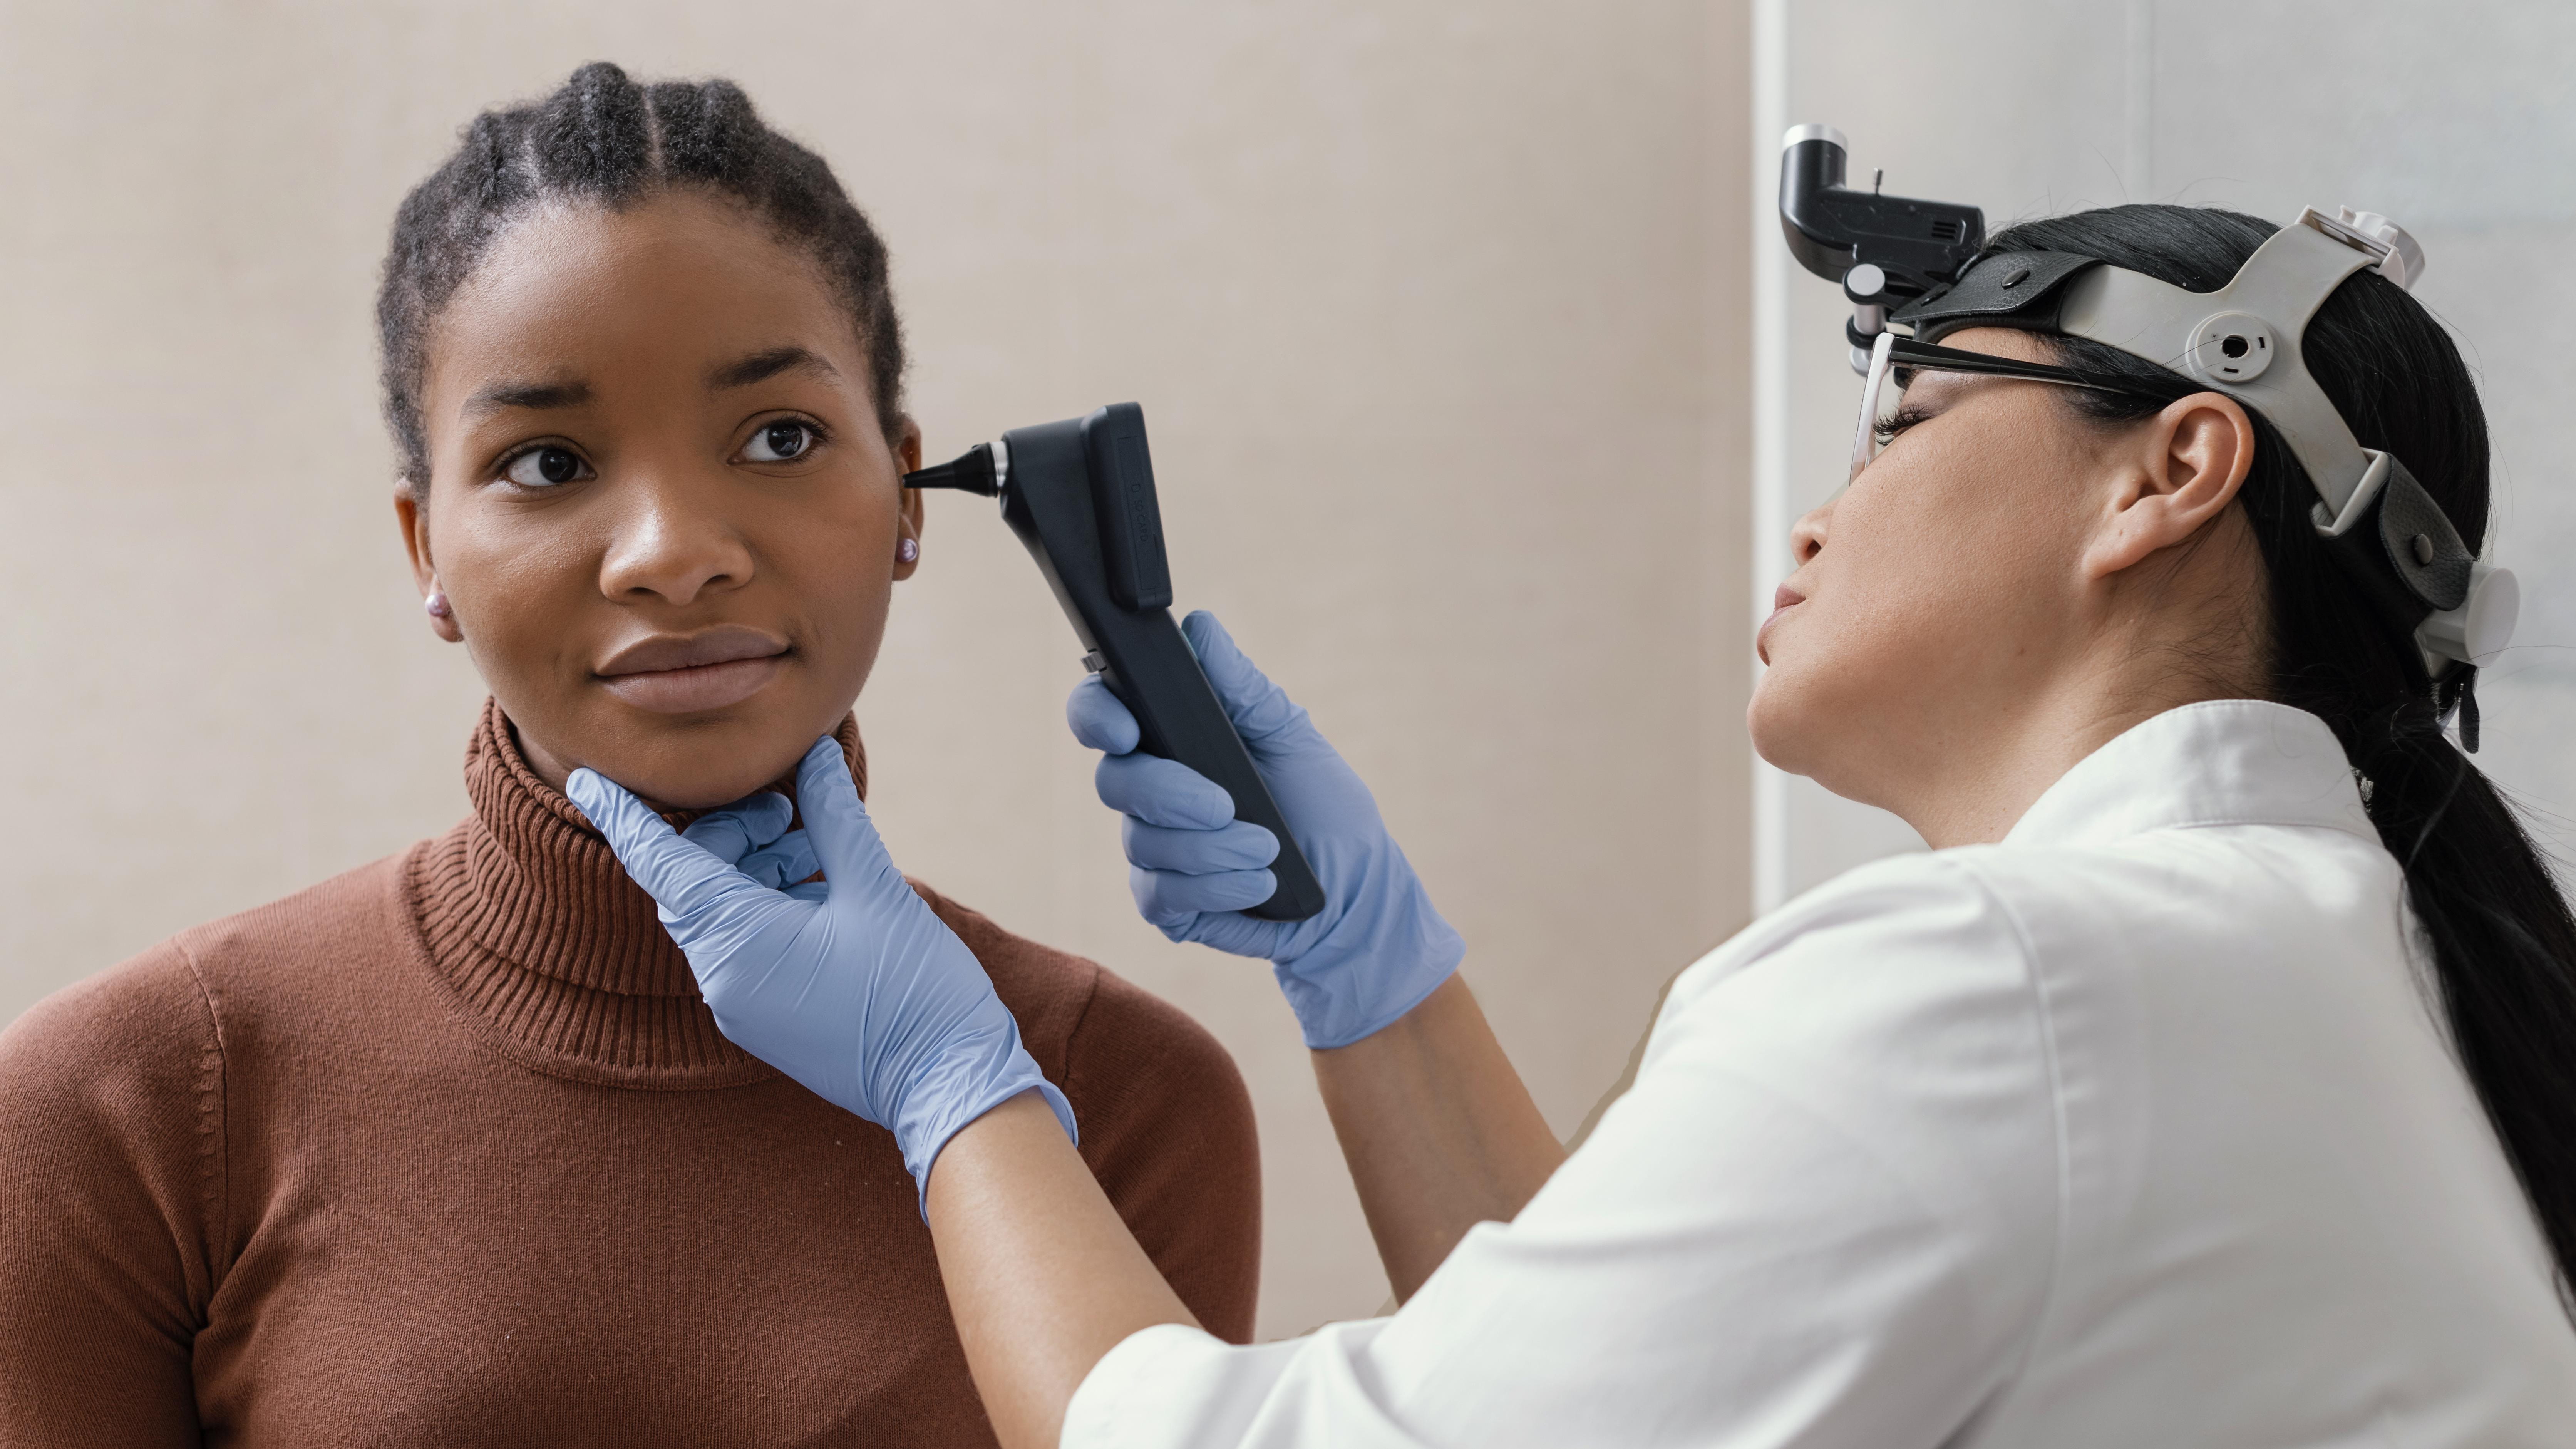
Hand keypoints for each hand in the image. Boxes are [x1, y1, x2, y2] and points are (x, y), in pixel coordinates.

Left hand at [567, 739, 1074, 1202]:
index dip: (622, 815)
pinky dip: (770, 905)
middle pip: (694, 882)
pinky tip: (823, 888)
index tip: (586, 775)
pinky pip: (745, 946)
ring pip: (722, 912)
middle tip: (787, 804)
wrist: (945, 1086)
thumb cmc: (914, 991)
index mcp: (738, 942)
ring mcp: (741, 1005)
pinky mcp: (764, 1020)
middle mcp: (723, 979)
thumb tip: (813, 755)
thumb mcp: (878, 890)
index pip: (658, 864)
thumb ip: (835, 817)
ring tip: (818, 847)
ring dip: (759, 867)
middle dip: (732, 832)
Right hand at [1067, 611, 1462, 1047]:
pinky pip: (1159, 893)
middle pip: (1115, 781)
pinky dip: (1215, 887)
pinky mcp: (1165, 902)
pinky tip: (1258, 884)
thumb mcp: (1291, 736)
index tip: (1127, 731)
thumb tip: (1200, 627)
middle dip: (1171, 794)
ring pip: (1143, 842)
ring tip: (1267, 849)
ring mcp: (1152, 848)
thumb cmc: (1323, 805)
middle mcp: (1148, 790)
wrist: (1353, 890)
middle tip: (1226, 805)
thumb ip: (1241, 686)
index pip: (1101, 712)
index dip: (1097, 716)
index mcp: (1170, 737)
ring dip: (1213, 848)